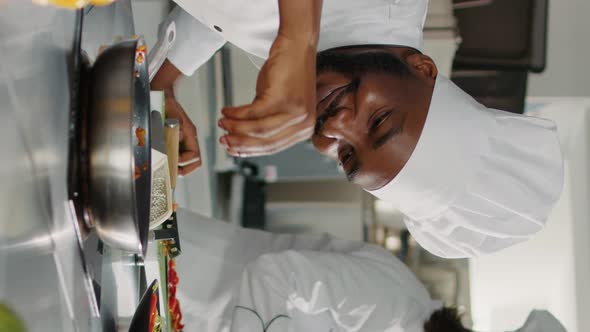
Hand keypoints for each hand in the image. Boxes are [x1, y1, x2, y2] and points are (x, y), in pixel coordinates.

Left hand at [164, 89, 201, 174]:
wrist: (161, 95)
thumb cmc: (166, 101)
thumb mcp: (170, 109)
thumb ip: (176, 122)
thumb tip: (179, 135)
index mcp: (190, 132)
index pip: (195, 155)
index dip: (185, 161)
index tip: (174, 160)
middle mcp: (188, 138)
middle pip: (194, 161)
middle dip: (185, 169)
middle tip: (172, 172)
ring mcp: (182, 140)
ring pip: (187, 160)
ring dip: (178, 167)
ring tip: (168, 169)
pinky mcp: (174, 140)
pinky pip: (177, 155)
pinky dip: (172, 161)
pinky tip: (162, 160)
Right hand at [218, 33, 316, 156]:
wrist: (296, 47)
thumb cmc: (288, 73)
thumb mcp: (279, 106)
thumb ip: (266, 123)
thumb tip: (242, 140)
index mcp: (304, 130)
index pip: (273, 147)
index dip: (249, 150)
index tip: (233, 149)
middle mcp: (303, 124)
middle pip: (265, 142)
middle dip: (239, 142)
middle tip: (224, 140)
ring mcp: (295, 112)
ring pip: (257, 129)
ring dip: (234, 127)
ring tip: (222, 123)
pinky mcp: (282, 99)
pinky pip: (252, 112)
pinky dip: (236, 113)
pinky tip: (227, 111)